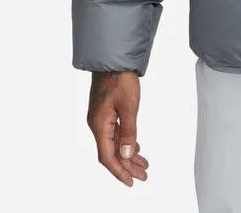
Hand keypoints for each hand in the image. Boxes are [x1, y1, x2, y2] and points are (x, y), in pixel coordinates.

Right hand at [86, 70, 149, 186]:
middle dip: (127, 166)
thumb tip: (127, 155)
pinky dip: (125, 142)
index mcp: (99, 125)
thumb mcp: (129, 106)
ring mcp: (100, 118)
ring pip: (113, 143)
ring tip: (143, 165)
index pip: (107, 156)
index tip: (131, 182)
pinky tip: (135, 147)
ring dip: (127, 155)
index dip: (119, 171)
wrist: (113, 59)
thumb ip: (128, 132)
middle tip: (143, 176)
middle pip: (111, 152)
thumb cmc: (120, 79)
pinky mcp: (105, 112)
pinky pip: (114, 133)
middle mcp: (97, 124)